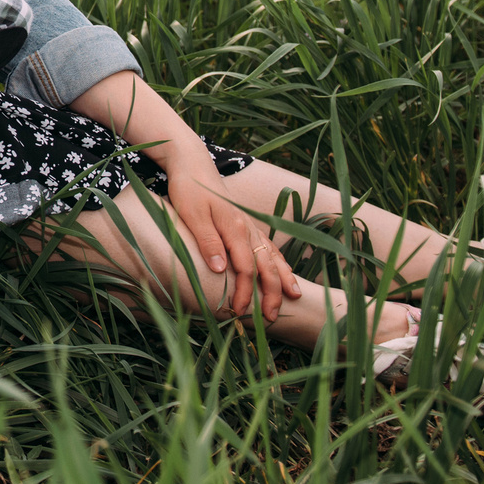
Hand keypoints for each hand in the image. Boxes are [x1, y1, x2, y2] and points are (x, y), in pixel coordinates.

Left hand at [163, 155, 299, 323]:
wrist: (193, 166)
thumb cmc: (189, 190)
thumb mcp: (192, 215)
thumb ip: (208, 241)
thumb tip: (222, 270)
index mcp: (235, 228)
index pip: (245, 269)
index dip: (245, 292)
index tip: (239, 311)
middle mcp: (248, 229)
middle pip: (266, 266)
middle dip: (272, 293)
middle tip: (273, 317)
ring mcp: (251, 227)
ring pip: (273, 256)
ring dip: (283, 278)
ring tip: (294, 297)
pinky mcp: (248, 225)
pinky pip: (270, 247)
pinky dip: (281, 262)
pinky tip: (286, 273)